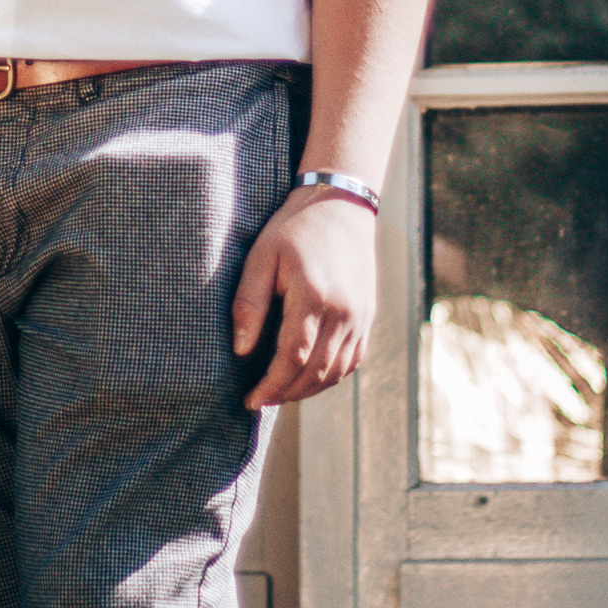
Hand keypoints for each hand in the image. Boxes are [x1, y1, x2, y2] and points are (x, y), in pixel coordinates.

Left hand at [233, 189, 377, 409]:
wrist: (340, 206)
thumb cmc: (293, 228)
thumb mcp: (261, 257)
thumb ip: (249, 304)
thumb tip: (241, 350)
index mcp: (313, 296)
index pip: (292, 358)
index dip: (270, 385)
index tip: (250, 400)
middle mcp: (343, 312)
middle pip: (315, 372)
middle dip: (285, 394)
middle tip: (260, 402)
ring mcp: (360, 317)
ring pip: (335, 372)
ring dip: (307, 390)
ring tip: (280, 394)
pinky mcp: (367, 317)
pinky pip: (351, 361)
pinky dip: (329, 377)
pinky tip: (308, 379)